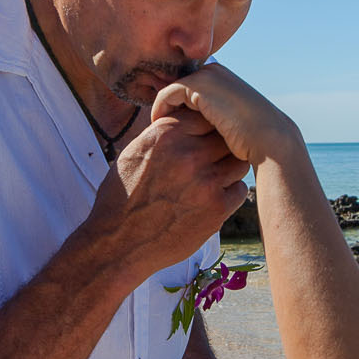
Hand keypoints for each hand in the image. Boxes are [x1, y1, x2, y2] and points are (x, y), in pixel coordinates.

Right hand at [85, 107, 249, 274]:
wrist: (118, 242)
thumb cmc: (123, 196)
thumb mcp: (135, 151)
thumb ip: (165, 132)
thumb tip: (191, 117)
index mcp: (166, 134)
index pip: (207, 116)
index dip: (208, 129)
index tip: (202, 141)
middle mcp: (188, 153)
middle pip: (226, 138)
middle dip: (220, 148)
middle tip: (211, 162)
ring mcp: (206, 181)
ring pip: (238, 162)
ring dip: (228, 169)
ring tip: (212, 180)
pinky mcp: (216, 208)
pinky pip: (240, 190)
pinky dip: (230, 193)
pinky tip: (212, 199)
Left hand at [151, 66, 298, 166]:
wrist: (269, 138)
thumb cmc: (252, 139)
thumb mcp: (230, 124)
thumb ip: (213, 118)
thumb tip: (193, 128)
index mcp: (223, 78)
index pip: (191, 86)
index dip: (177, 103)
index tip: (168, 122)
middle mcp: (215, 71)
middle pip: (179, 84)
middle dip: (168, 102)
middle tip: (158, 123)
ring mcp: (207, 76)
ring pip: (172, 88)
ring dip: (163, 106)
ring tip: (157, 126)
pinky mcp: (198, 85)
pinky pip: (168, 93)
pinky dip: (160, 107)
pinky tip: (159, 124)